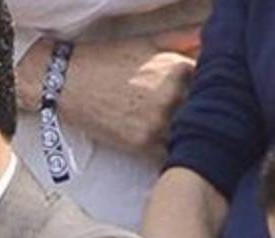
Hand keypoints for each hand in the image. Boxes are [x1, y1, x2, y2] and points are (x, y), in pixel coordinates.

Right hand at [18, 29, 198, 160]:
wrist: (65, 83)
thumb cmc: (105, 61)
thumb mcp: (148, 44)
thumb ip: (181, 43)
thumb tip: (204, 43)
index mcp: (180, 69)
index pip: (212, 87)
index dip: (207, 93)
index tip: (200, 97)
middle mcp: (173, 96)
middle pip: (203, 114)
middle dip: (197, 115)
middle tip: (186, 118)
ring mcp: (158, 122)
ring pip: (188, 136)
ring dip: (186, 137)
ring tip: (175, 134)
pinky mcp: (141, 143)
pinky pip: (169, 154)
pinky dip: (170, 153)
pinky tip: (163, 146)